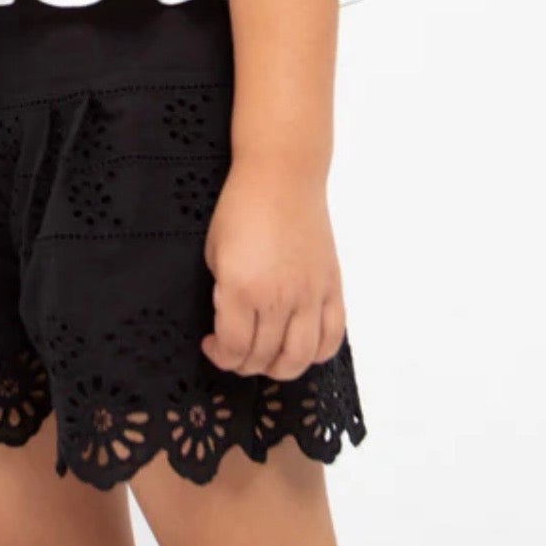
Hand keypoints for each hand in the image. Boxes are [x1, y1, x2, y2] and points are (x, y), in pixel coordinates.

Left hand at [200, 151, 346, 378]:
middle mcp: (280, 297)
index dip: (220, 356)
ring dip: (280, 368)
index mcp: (242, 288)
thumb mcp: (214, 253)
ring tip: (267, 358)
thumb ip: (223, 295)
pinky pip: (332, 336)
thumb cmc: (242, 207)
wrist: (282, 177)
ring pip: (300, 358)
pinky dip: (316, 353)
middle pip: (264, 357)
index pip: (234, 347)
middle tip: (236, 353)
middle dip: (244, 364)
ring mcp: (310, 294)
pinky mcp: (332, 287)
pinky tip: (300, 346)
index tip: (212, 346)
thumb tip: (230, 323)